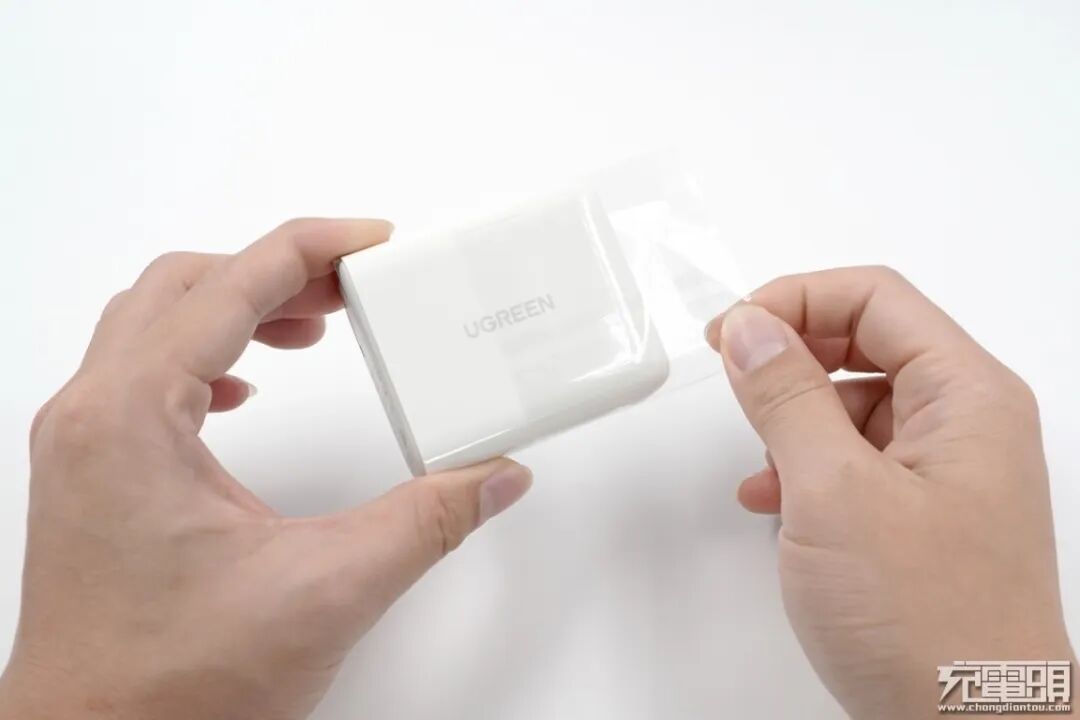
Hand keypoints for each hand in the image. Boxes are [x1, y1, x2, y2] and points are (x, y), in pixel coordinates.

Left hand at [0, 219, 532, 719]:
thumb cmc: (172, 687)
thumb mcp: (328, 589)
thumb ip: (428, 520)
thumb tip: (495, 476)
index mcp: (132, 417)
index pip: (231, 284)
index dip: (314, 248)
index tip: (375, 242)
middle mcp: (92, 416)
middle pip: (186, 286)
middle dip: (279, 271)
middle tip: (358, 283)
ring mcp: (83, 445)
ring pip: (155, 325)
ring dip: (238, 308)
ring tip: (316, 326)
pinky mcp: (92, 476)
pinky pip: (140, 375)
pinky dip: (204, 357)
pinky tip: (248, 393)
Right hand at [707, 267, 1074, 717]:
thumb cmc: (928, 622)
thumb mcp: (835, 492)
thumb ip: (787, 397)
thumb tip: (751, 327)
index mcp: (967, 396)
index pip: (876, 297)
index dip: (796, 298)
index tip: (734, 330)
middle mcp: (966, 423)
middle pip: (868, 341)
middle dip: (792, 352)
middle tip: (732, 371)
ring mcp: (946, 472)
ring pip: (855, 401)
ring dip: (795, 416)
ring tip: (759, 457)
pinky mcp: (921, 515)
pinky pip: (856, 458)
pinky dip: (806, 464)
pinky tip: (771, 497)